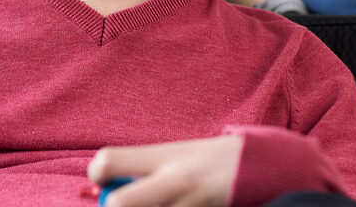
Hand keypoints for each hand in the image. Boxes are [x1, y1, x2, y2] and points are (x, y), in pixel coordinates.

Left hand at [87, 135, 241, 206]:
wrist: (258, 168)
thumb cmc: (207, 160)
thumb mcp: (174, 154)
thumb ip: (141, 170)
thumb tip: (103, 194)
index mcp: (164, 156)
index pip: (110, 161)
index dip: (96, 173)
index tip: (101, 181)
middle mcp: (175, 181)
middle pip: (119, 203)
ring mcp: (191, 205)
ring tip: (154, 204)